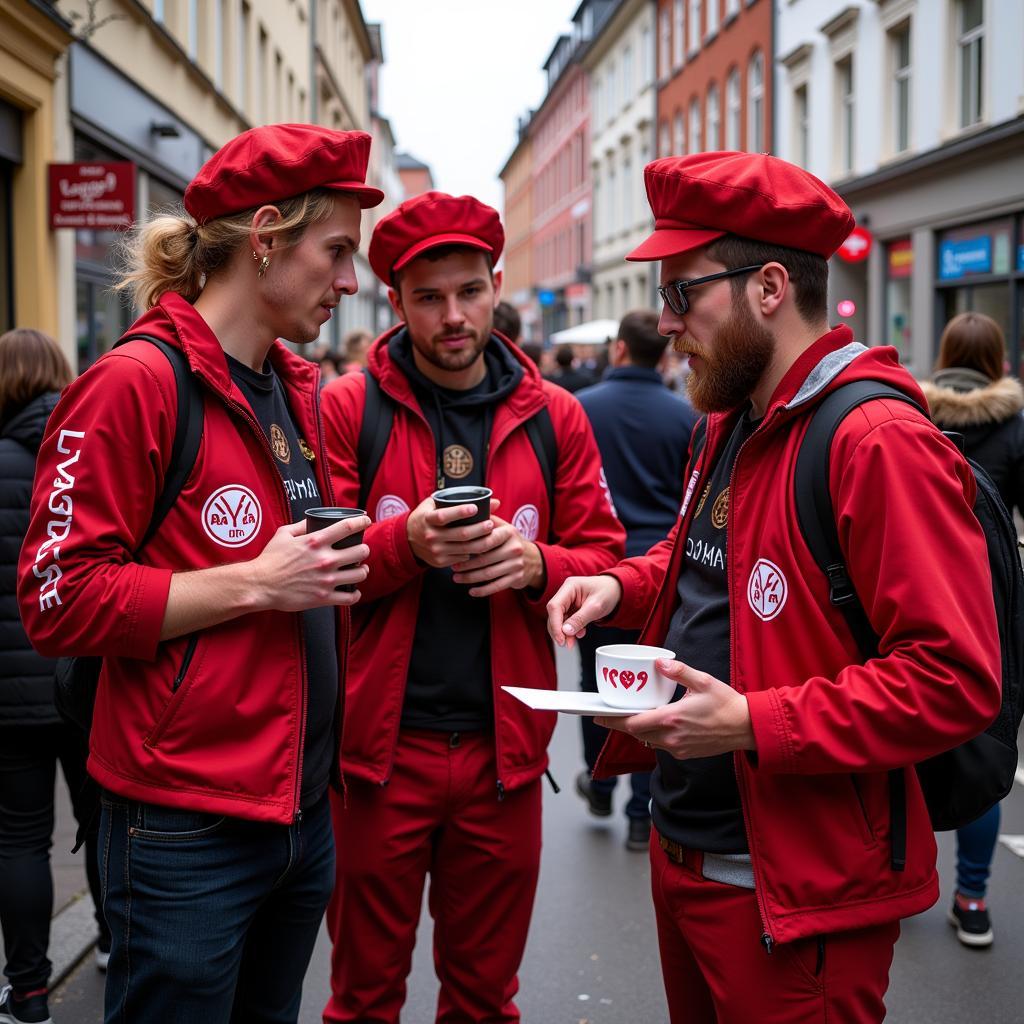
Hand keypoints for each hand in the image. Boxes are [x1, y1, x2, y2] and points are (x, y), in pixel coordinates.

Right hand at [248, 516, 370, 610]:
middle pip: (361, 551)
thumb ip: (301, 525)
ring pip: (360, 574)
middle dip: (363, 549)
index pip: (347, 527)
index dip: (362, 522)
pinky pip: (350, 597)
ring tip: (360, 570)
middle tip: (360, 551)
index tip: (366, 522)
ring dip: (362, 571)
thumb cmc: (270, 559)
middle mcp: (325, 559)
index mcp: (316, 541)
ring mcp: (326, 579)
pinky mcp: (324, 597)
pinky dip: (355, 594)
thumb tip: (311, 520)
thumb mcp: (283, 534)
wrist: (261, 584)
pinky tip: (353, 591)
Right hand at [406, 497, 500, 568]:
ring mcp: (435, 551)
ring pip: (465, 548)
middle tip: (491, 524)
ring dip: (481, 542)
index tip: (475, 508)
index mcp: (427, 519)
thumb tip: (494, 502)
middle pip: (460, 534)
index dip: (460, 512)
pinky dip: (473, 553)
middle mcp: (430, 535)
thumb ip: (459, 500)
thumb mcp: (435, 504)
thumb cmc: (427, 517)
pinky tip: (481, 547)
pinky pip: (462, 558)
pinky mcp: (440, 562)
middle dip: (479, 529)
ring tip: (492, 534)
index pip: (443, 516)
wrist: (408, 540)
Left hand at [451, 513, 544, 596]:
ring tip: (457, 578)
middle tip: (453, 567)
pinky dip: (482, 590)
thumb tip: (465, 511)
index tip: (455, 549)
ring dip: (470, 578)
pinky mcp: (517, 578)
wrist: (533, 559)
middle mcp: (514, 548)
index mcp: (509, 533)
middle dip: (466, 564)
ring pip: (489, 574)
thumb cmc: (510, 541)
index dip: (469, 545)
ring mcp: (516, 564)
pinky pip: (497, 586)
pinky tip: (471, 591)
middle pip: (485, 559)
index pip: (487, 539)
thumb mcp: (503, 527)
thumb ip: (487, 519)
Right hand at [546, 575, 622, 648]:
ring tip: (571, 643)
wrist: (617, 591)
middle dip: (558, 630)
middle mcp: (566, 593)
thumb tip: (565, 631)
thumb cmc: (608, 592)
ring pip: (559, 620)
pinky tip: (579, 634)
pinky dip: (571, 630)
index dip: (555, 624)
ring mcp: (568, 601)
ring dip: (564, 633)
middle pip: (554, 614)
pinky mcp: (572, 609)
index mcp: (570, 587)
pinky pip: (566, 621)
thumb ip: (580, 619)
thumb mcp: (596, 607)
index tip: (560, 638)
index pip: (554, 606)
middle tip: (565, 644)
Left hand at [594, 659, 755, 758]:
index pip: (633, 724)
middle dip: (620, 724)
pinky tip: (654, 723)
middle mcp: (672, 737)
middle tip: (606, 715)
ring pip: (648, 741)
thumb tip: (659, 663)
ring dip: (637, 730)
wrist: (747, 728)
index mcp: (672, 719)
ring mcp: (678, 748)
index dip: (613, 721)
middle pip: (636, 734)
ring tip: (628, 716)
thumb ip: (679, 672)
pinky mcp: (685, 753)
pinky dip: (653, 736)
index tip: (599, 716)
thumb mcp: (703, 681)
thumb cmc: (727, 703)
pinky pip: (661, 746)